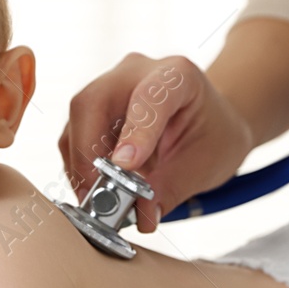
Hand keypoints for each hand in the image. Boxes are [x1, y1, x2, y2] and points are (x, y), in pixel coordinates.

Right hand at [58, 53, 253, 231]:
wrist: (210, 122)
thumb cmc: (214, 134)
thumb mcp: (207, 164)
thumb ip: (173, 187)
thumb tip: (141, 215)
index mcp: (178, 74)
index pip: (149, 96)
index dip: (135, 131)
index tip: (125, 167)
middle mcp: (136, 72)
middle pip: (93, 102)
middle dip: (88, 153)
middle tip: (96, 196)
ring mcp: (110, 88)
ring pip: (77, 121)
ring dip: (80, 165)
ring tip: (96, 201)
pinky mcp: (95, 110)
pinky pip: (74, 137)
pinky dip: (80, 168)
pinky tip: (95, 190)